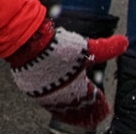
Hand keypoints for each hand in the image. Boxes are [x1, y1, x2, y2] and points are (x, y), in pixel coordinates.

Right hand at [9, 20, 128, 128]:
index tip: (101, 101)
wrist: (26, 44)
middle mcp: (61, 96)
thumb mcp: (85, 47)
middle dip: (84, 106)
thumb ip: (105, 47)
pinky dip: (51, 96)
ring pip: (60, 105)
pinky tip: (53, 90)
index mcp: (77, 89)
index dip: (99, 102)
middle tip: (89, 105)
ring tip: (71, 100)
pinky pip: (44, 97)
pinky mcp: (30, 87)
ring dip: (67, 103)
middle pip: (76, 108)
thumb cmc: (56, 47)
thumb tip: (123, 42)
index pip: (93, 102)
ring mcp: (44, 93)